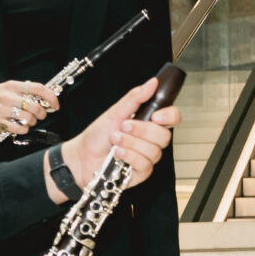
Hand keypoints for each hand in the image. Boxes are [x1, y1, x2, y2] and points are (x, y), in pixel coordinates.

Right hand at [0, 79, 59, 134]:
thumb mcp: (7, 88)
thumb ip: (24, 92)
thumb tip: (44, 99)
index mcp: (13, 86)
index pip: (38, 89)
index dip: (51, 98)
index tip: (55, 105)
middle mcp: (8, 96)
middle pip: (35, 106)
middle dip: (42, 114)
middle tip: (40, 115)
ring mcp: (2, 109)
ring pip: (28, 118)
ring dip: (32, 122)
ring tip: (28, 121)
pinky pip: (18, 128)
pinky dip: (24, 129)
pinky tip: (21, 127)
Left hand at [56, 79, 176, 196]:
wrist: (82, 156)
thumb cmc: (97, 135)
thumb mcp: (116, 111)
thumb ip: (136, 97)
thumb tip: (153, 83)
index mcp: (148, 123)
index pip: (172, 118)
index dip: (169, 116)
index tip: (155, 115)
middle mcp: (150, 140)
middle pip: (165, 136)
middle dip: (142, 130)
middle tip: (124, 126)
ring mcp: (147, 157)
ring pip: (154, 151)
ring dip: (131, 143)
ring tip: (115, 139)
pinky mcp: (141, 173)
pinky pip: (145, 165)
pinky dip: (129, 156)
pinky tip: (118, 153)